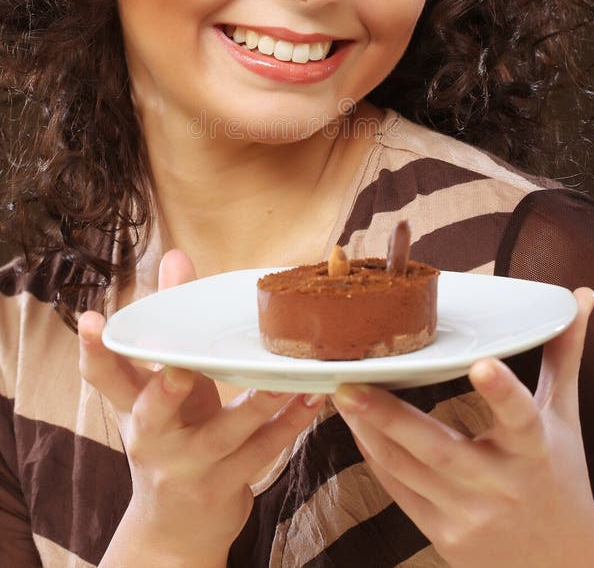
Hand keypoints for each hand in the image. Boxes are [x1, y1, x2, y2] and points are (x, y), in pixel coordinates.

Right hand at [79, 250, 324, 562]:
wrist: (175, 530)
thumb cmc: (172, 437)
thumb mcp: (162, 387)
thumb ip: (171, 323)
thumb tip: (175, 256)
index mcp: (133, 407)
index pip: (105, 376)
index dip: (94, 349)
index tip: (90, 321)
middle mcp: (152, 439)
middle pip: (151, 414)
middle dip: (164, 391)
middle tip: (180, 369)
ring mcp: (187, 467)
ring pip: (220, 437)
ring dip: (253, 408)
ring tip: (280, 380)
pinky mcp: (223, 487)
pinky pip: (260, 454)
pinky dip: (289, 426)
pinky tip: (310, 400)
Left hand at [333, 287, 593, 567]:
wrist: (558, 563)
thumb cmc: (557, 475)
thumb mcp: (562, 416)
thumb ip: (562, 355)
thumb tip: (582, 295)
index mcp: (534, 451)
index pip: (520, 418)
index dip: (501, 393)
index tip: (481, 363)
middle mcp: (501, 486)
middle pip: (440, 450)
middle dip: (391, 417)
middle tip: (351, 383)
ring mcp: (469, 515)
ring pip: (408, 470)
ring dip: (370, 432)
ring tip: (340, 395)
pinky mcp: (443, 534)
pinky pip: (399, 491)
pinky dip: (375, 458)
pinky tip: (356, 427)